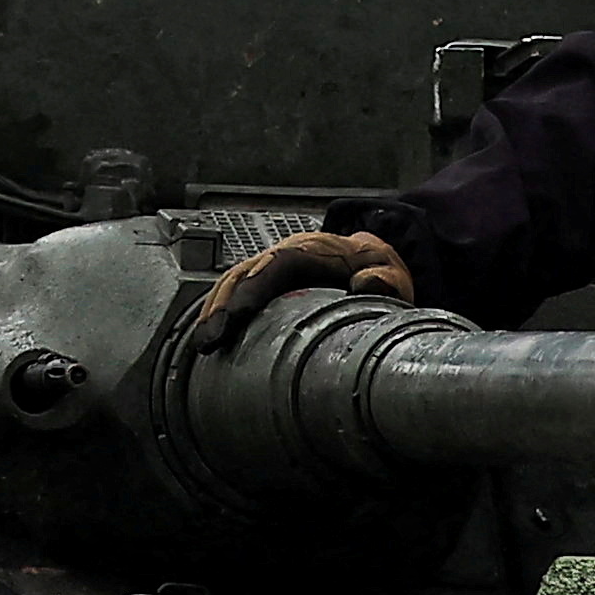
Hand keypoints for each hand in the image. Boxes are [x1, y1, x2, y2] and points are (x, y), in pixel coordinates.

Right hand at [195, 229, 414, 344]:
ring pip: (233, 283)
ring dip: (213, 311)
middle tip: (210, 340)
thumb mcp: (392, 273)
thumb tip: (366, 282)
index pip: (277, 263)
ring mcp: (271, 268)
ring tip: (202, 345)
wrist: (371, 260)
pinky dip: (216, 312)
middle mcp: (285, 254)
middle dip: (223, 305)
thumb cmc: (377, 270)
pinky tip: (205, 338)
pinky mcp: (264, 285)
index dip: (254, 287)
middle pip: (245, 273)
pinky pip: (234, 293)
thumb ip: (386, 278)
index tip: (237, 316)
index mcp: (314, 249)